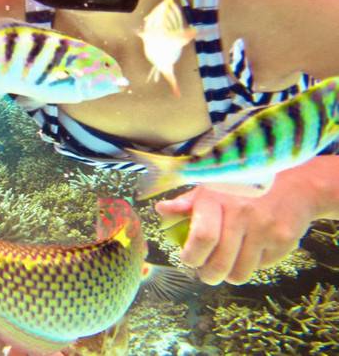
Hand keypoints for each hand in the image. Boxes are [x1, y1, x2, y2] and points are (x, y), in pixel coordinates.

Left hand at [155, 157, 337, 284]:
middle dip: (208, 274)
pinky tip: (252, 248)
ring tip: (227, 262)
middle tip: (206, 272)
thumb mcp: (212, 185)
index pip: (203, 238)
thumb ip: (186, 202)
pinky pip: (260, 268)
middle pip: (219, 263)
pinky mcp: (284, 241)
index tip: (188, 258)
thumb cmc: (243, 185)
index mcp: (218, 199)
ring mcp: (265, 228)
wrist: (295, 183)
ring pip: (240, 273)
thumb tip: (161, 210)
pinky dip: (252, 265)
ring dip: (229, 274)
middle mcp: (242, 213)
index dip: (192, 256)